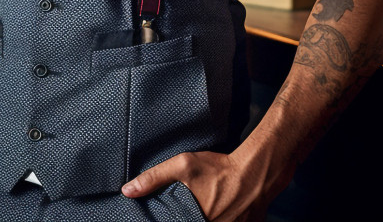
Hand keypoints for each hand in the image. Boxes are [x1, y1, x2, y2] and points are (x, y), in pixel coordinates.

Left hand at [121, 151, 272, 221]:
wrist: (256, 172)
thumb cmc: (219, 170)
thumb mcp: (184, 166)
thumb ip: (154, 178)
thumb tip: (127, 191)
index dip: (171, 220)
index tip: (169, 216)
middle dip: (186, 217)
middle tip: (187, 208)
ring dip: (202, 217)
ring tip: (207, 206)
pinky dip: (222, 220)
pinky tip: (220, 211)